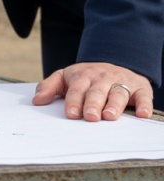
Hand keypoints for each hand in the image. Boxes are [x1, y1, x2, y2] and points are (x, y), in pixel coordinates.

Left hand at [32, 61, 153, 120]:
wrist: (114, 63)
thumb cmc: (85, 77)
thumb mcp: (65, 77)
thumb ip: (49, 87)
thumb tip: (36, 101)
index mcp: (82, 75)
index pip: (76, 89)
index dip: (74, 101)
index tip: (71, 114)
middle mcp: (102, 78)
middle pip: (97, 92)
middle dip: (93, 104)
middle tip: (91, 117)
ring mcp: (121, 81)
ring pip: (118, 93)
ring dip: (114, 104)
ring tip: (109, 116)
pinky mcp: (140, 87)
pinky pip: (144, 96)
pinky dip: (145, 104)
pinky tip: (143, 114)